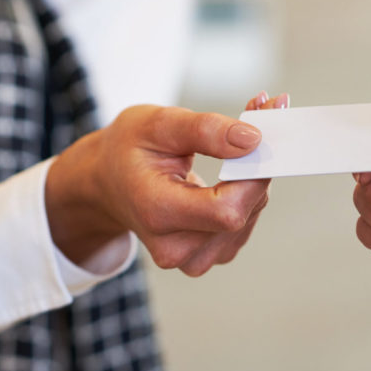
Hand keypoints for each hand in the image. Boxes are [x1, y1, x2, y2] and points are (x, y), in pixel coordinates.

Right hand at [47, 92, 287, 276]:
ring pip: (249, 215)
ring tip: (236, 141)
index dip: (253, 173)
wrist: (107, 182)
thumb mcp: (157, 124)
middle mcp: (175, 247)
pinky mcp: (208, 254)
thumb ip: (204, 130)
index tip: (263, 130)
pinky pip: (244, 221)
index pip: (226, 210)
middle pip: (242, 212)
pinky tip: (233, 168)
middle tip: (258, 114)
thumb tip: (253, 140)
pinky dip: (248, 190)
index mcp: (157, 213)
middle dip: (257, 163)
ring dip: (254, 175)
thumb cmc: (128, 150)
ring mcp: (193, 257)